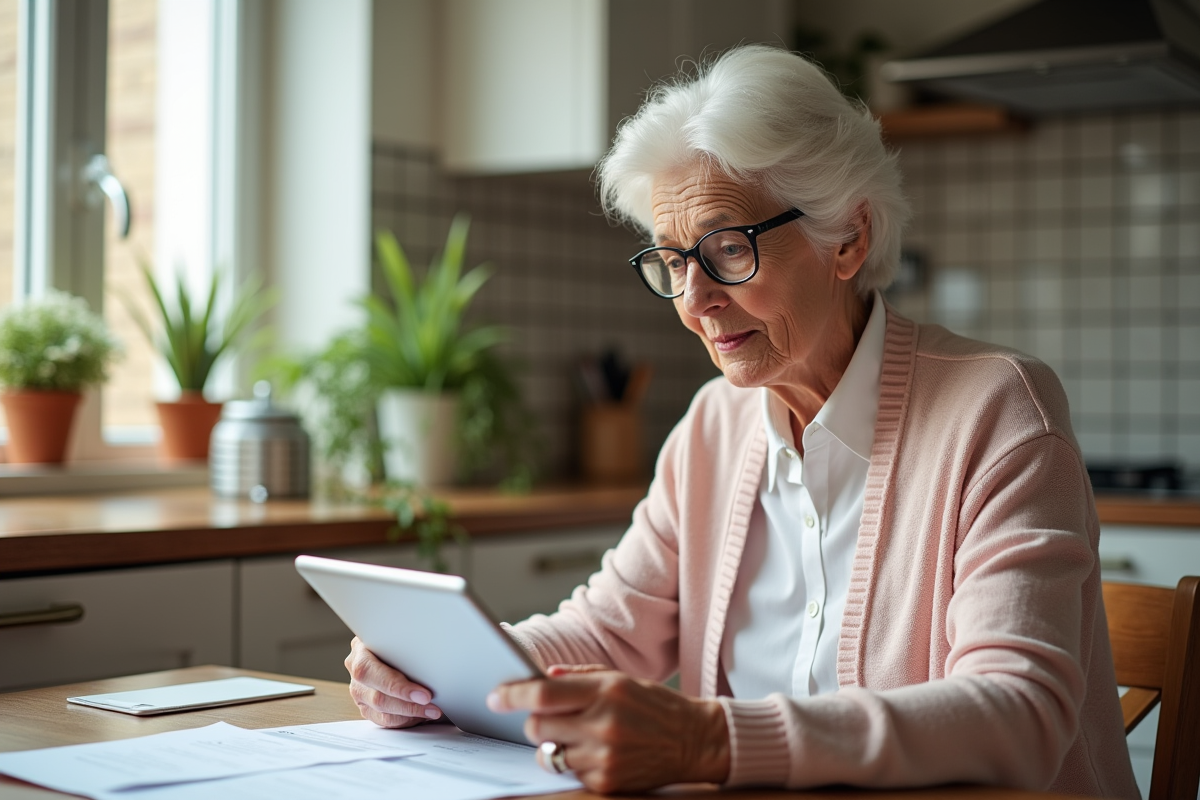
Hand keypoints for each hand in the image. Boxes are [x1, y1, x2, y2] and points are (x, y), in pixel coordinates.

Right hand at [345, 636, 442, 727]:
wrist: (393, 642)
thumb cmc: (398, 636)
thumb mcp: (399, 632)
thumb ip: (407, 644)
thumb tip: (434, 656)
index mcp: (360, 649)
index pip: (371, 672)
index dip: (397, 686)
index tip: (424, 694)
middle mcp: (356, 672)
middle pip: (378, 697)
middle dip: (409, 704)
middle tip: (431, 704)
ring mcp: (360, 691)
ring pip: (382, 712)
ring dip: (411, 713)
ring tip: (433, 710)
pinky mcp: (367, 707)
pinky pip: (385, 720)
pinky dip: (405, 719)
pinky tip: (421, 714)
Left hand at [487, 664, 729, 792]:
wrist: (694, 740)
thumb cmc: (653, 705)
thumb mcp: (620, 679)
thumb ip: (579, 675)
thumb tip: (542, 678)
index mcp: (606, 691)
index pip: (542, 694)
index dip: (512, 695)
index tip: (495, 697)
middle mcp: (603, 724)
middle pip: (537, 725)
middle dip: (533, 720)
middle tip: (546, 717)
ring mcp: (604, 756)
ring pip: (548, 752)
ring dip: (552, 744)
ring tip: (575, 736)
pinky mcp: (606, 781)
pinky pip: (569, 772)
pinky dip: (574, 763)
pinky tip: (596, 753)